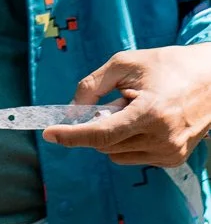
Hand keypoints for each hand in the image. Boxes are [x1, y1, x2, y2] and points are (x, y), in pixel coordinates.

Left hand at [44, 44, 210, 166]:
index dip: (72, 135)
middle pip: (106, 145)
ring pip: (117, 154)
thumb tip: (71, 109)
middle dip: (97, 126)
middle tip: (117, 100)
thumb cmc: (168, 65)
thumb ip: (93, 85)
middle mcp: (162, 139)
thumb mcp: (125, 64)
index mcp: (150, 113)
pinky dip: (128, 141)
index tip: (49, 134)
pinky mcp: (174, 159)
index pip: (101, 134)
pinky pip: (133, 156)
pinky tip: (146, 120)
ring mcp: (170, 152)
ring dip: (113, 135)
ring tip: (136, 109)